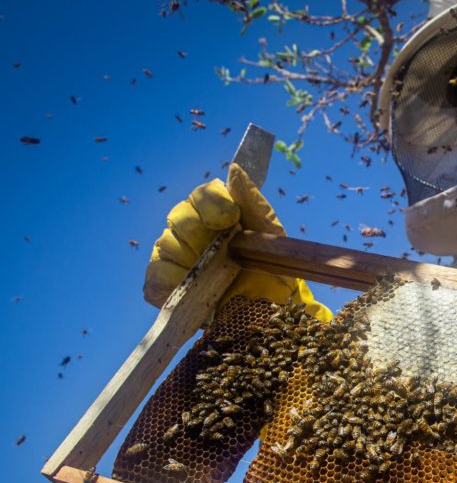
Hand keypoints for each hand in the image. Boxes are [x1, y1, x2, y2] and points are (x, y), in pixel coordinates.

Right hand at [143, 163, 331, 321]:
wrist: (275, 312)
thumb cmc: (273, 269)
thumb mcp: (270, 234)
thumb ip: (252, 201)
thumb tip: (235, 170)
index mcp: (218, 216)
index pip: (202, 197)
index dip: (211, 204)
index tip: (231, 217)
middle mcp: (194, 235)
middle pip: (179, 219)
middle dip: (197, 229)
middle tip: (219, 248)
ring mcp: (180, 262)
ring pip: (166, 247)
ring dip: (186, 257)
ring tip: (209, 271)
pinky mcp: (170, 291)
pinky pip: (155, 282)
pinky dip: (166, 283)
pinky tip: (185, 288)